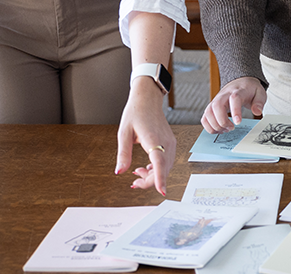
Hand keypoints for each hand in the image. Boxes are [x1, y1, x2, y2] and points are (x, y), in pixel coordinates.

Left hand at [115, 78, 175, 195]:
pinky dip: (157, 169)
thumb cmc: (136, 112)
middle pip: (163, 169)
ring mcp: (170, 143)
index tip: (161, 191)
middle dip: (149, 181)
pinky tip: (146, 168)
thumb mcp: (124, 133)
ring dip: (153, 175)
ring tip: (137, 173)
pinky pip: (167, 161)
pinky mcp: (170, 143)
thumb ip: (123, 154)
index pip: (159, 162)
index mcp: (153, 138)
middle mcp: (166, 142)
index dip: (159, 177)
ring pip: (166, 167)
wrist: (147, 99)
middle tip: (133, 183)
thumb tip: (119, 171)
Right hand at [201, 77, 265, 132]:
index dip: (235, 111)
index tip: (238, 122)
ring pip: (208, 112)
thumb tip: (257, 112)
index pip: (234, 98)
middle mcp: (224, 95)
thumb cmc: (250, 90)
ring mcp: (216, 100)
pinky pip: (204, 118)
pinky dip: (208, 127)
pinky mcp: (211, 107)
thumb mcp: (260, 93)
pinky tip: (219, 130)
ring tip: (226, 130)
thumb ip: (259, 102)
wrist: (241, 82)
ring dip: (215, 125)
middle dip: (222, 120)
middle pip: (217, 106)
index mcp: (238, 91)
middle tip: (231, 128)